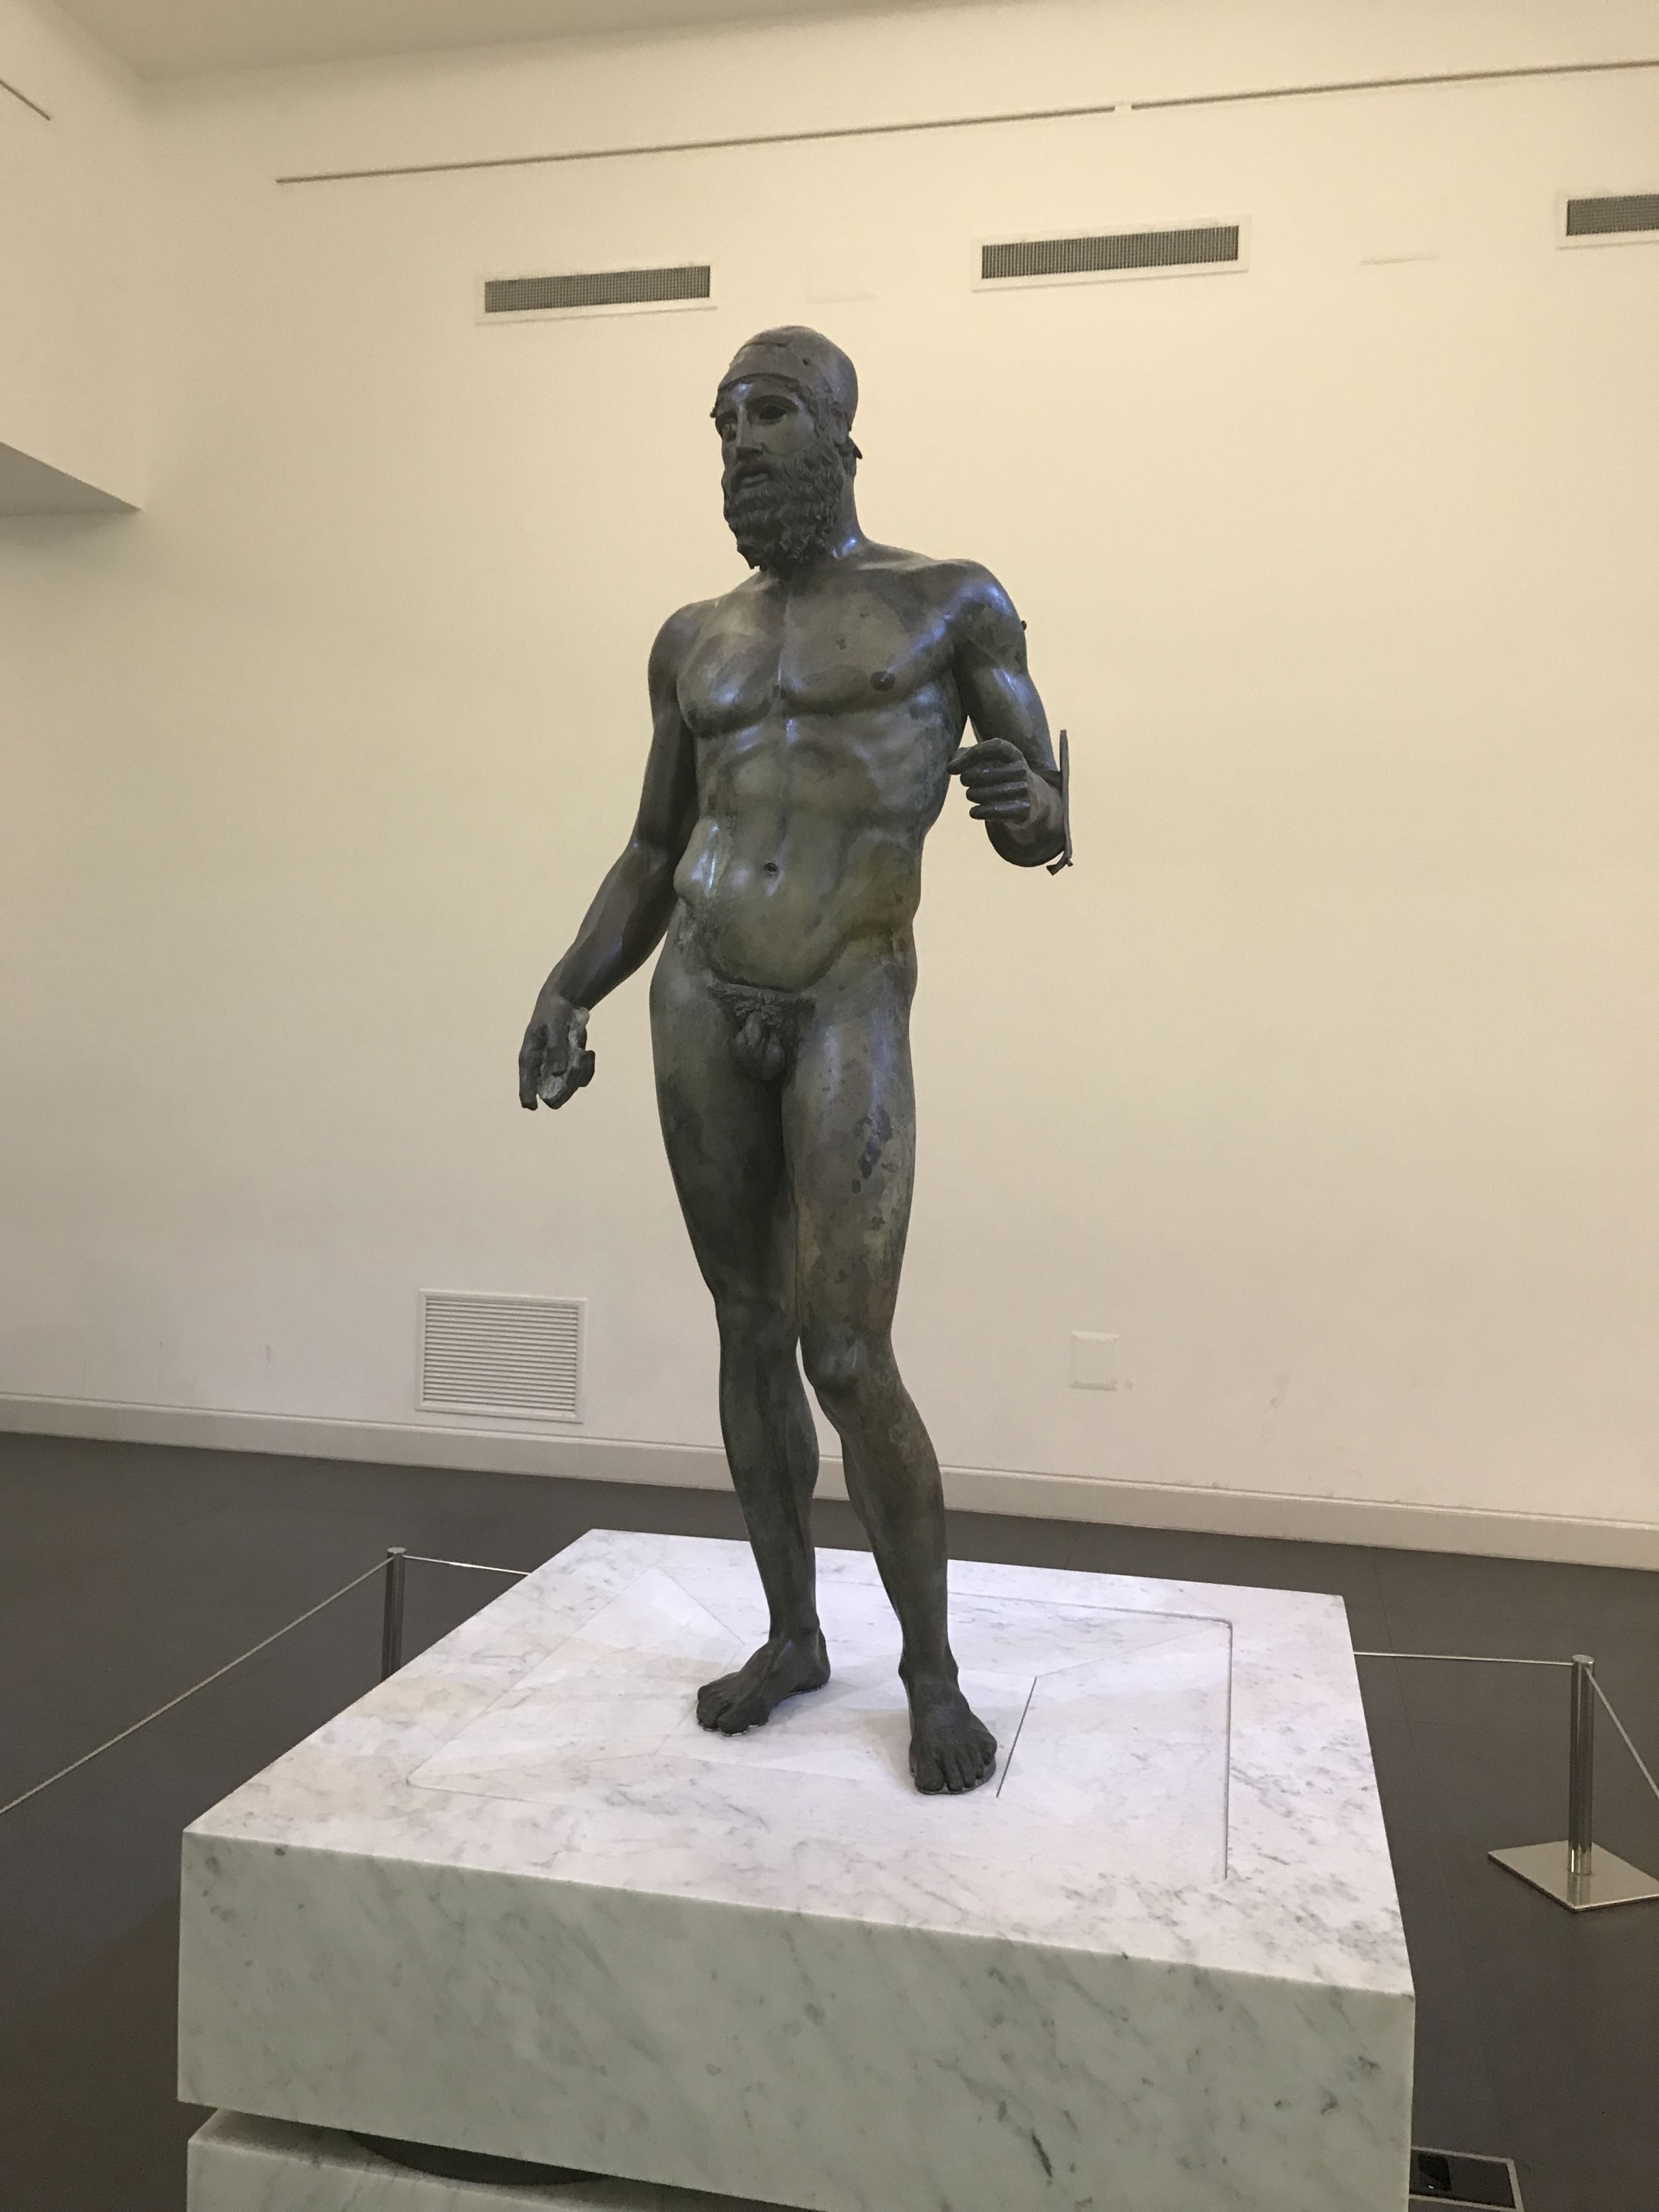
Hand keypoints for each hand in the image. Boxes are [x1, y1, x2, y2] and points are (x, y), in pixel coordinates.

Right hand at [518, 993, 594, 1110]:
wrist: (564, 1003)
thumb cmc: (553, 1013)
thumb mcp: (554, 1026)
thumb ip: (556, 1048)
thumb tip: (558, 1073)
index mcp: (530, 1060)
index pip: (526, 1087)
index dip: (528, 1099)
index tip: (534, 1106)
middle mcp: (542, 1070)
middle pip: (552, 1095)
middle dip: (568, 1086)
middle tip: (577, 1065)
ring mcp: (557, 1071)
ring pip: (569, 1089)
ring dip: (581, 1074)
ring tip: (584, 1053)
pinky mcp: (570, 1067)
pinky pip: (581, 1079)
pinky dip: (588, 1069)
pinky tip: (588, 1053)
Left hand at [947, 737, 1032, 821]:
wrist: (1033, 802)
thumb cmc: (1001, 777)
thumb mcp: (989, 761)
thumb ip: (966, 757)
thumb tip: (951, 767)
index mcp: (1013, 754)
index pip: (992, 748)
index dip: (970, 756)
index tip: (952, 768)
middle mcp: (1022, 770)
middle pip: (984, 773)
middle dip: (967, 778)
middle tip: (964, 781)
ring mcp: (1025, 790)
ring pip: (986, 794)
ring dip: (972, 794)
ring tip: (972, 794)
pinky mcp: (1023, 810)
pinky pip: (993, 811)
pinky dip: (978, 812)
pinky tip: (974, 811)